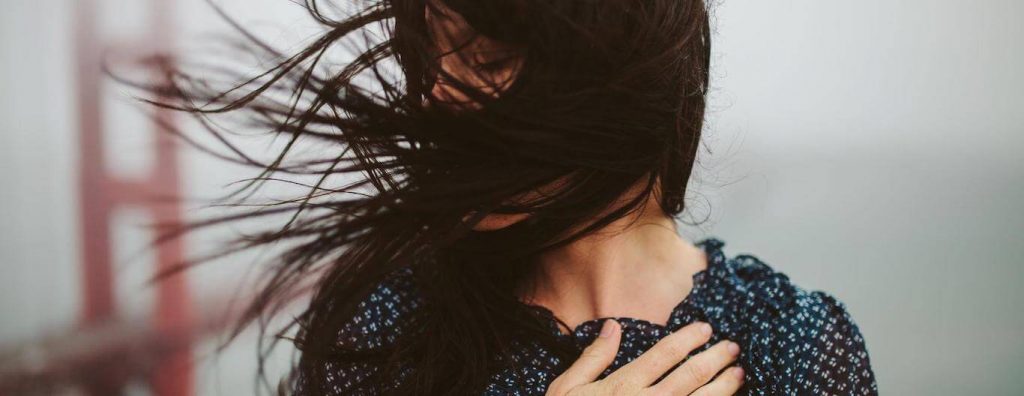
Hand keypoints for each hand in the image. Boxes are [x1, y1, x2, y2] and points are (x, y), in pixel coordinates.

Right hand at [546, 320, 744, 394]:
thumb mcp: (567, 388)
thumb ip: (593, 358)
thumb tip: (612, 326)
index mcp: (623, 386)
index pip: (664, 354)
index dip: (688, 338)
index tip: (706, 328)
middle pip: (691, 375)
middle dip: (716, 358)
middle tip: (732, 347)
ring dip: (724, 386)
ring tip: (739, 374)